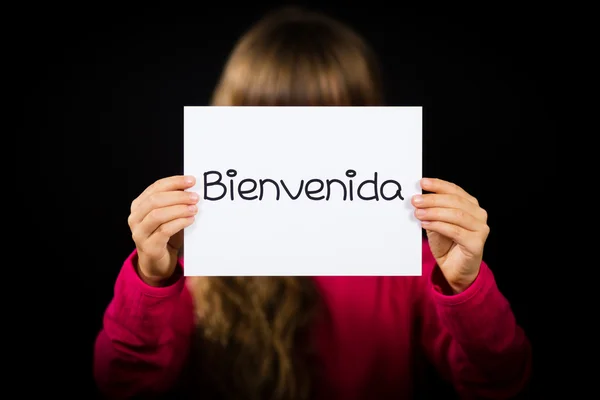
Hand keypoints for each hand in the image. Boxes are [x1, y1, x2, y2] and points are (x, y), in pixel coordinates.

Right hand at [128, 175, 198, 284]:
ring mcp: (139, 233)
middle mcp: (135, 218)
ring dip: (179, 209)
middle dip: (178, 196)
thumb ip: (174, 202)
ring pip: (157, 215)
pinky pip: (164, 230)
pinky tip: (190, 219)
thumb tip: (192, 188)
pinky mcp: (148, 246)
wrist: (156, 262)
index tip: (191, 180)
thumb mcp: (167, 216)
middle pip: (155, 200)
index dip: (174, 182)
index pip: (156, 187)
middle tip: (195, 197)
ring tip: (194, 208)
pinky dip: (179, 223)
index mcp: (139, 205)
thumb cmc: (164, 235)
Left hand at [412, 178, 489, 292]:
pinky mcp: (476, 243)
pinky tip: (426, 224)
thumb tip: (417, 198)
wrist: (454, 269)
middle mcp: (479, 214)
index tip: (422, 182)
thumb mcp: (436, 222)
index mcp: (470, 205)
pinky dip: (439, 226)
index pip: (454, 190)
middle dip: (433, 199)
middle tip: (415, 200)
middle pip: (455, 201)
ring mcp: (480, 228)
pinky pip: (455, 231)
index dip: (438, 185)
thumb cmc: (446, 244)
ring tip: (418, 213)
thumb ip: (431, 210)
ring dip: (434, 212)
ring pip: (456, 215)